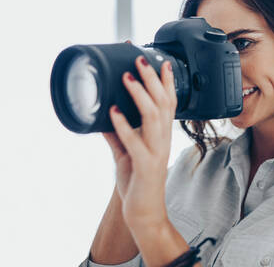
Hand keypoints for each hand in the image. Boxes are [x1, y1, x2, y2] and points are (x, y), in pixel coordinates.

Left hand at [104, 48, 176, 228]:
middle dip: (153, 80)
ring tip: (126, 78)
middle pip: (163, 104)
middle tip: (140, 59)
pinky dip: (124, 126)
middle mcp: (162, 140)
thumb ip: (118, 133)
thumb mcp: (126, 152)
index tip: (162, 61)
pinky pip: (135, 143)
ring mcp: (156, 152)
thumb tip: (104, 113)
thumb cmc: (137, 182)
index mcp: (161, 135)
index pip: (169, 103)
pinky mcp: (145, 165)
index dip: (166, 82)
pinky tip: (113, 113)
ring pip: (154, 118)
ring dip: (140, 96)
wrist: (143, 213)